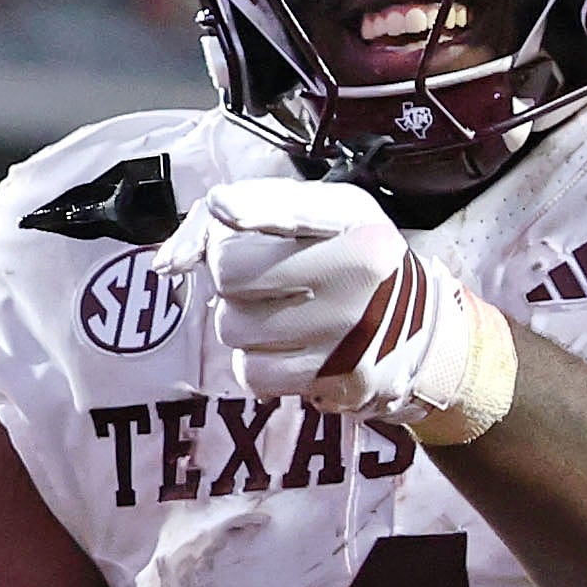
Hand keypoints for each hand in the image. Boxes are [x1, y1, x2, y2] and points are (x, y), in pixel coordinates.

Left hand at [155, 180, 511, 439]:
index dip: (248, 209)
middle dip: (232, 278)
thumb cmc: (345, 261)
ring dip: (243, 323)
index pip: (289, 209)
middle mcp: (357, 268)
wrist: (420, 331)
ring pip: (232, 326)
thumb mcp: (311, 218)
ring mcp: (349, 329)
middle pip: (230, 272)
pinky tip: (291, 348)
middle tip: (267, 279)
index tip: (223, 209)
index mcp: (351, 216)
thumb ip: (232, 217)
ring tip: (286, 314)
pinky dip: (258, 362)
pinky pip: (251, 372)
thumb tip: (166, 265)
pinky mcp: (338, 377)